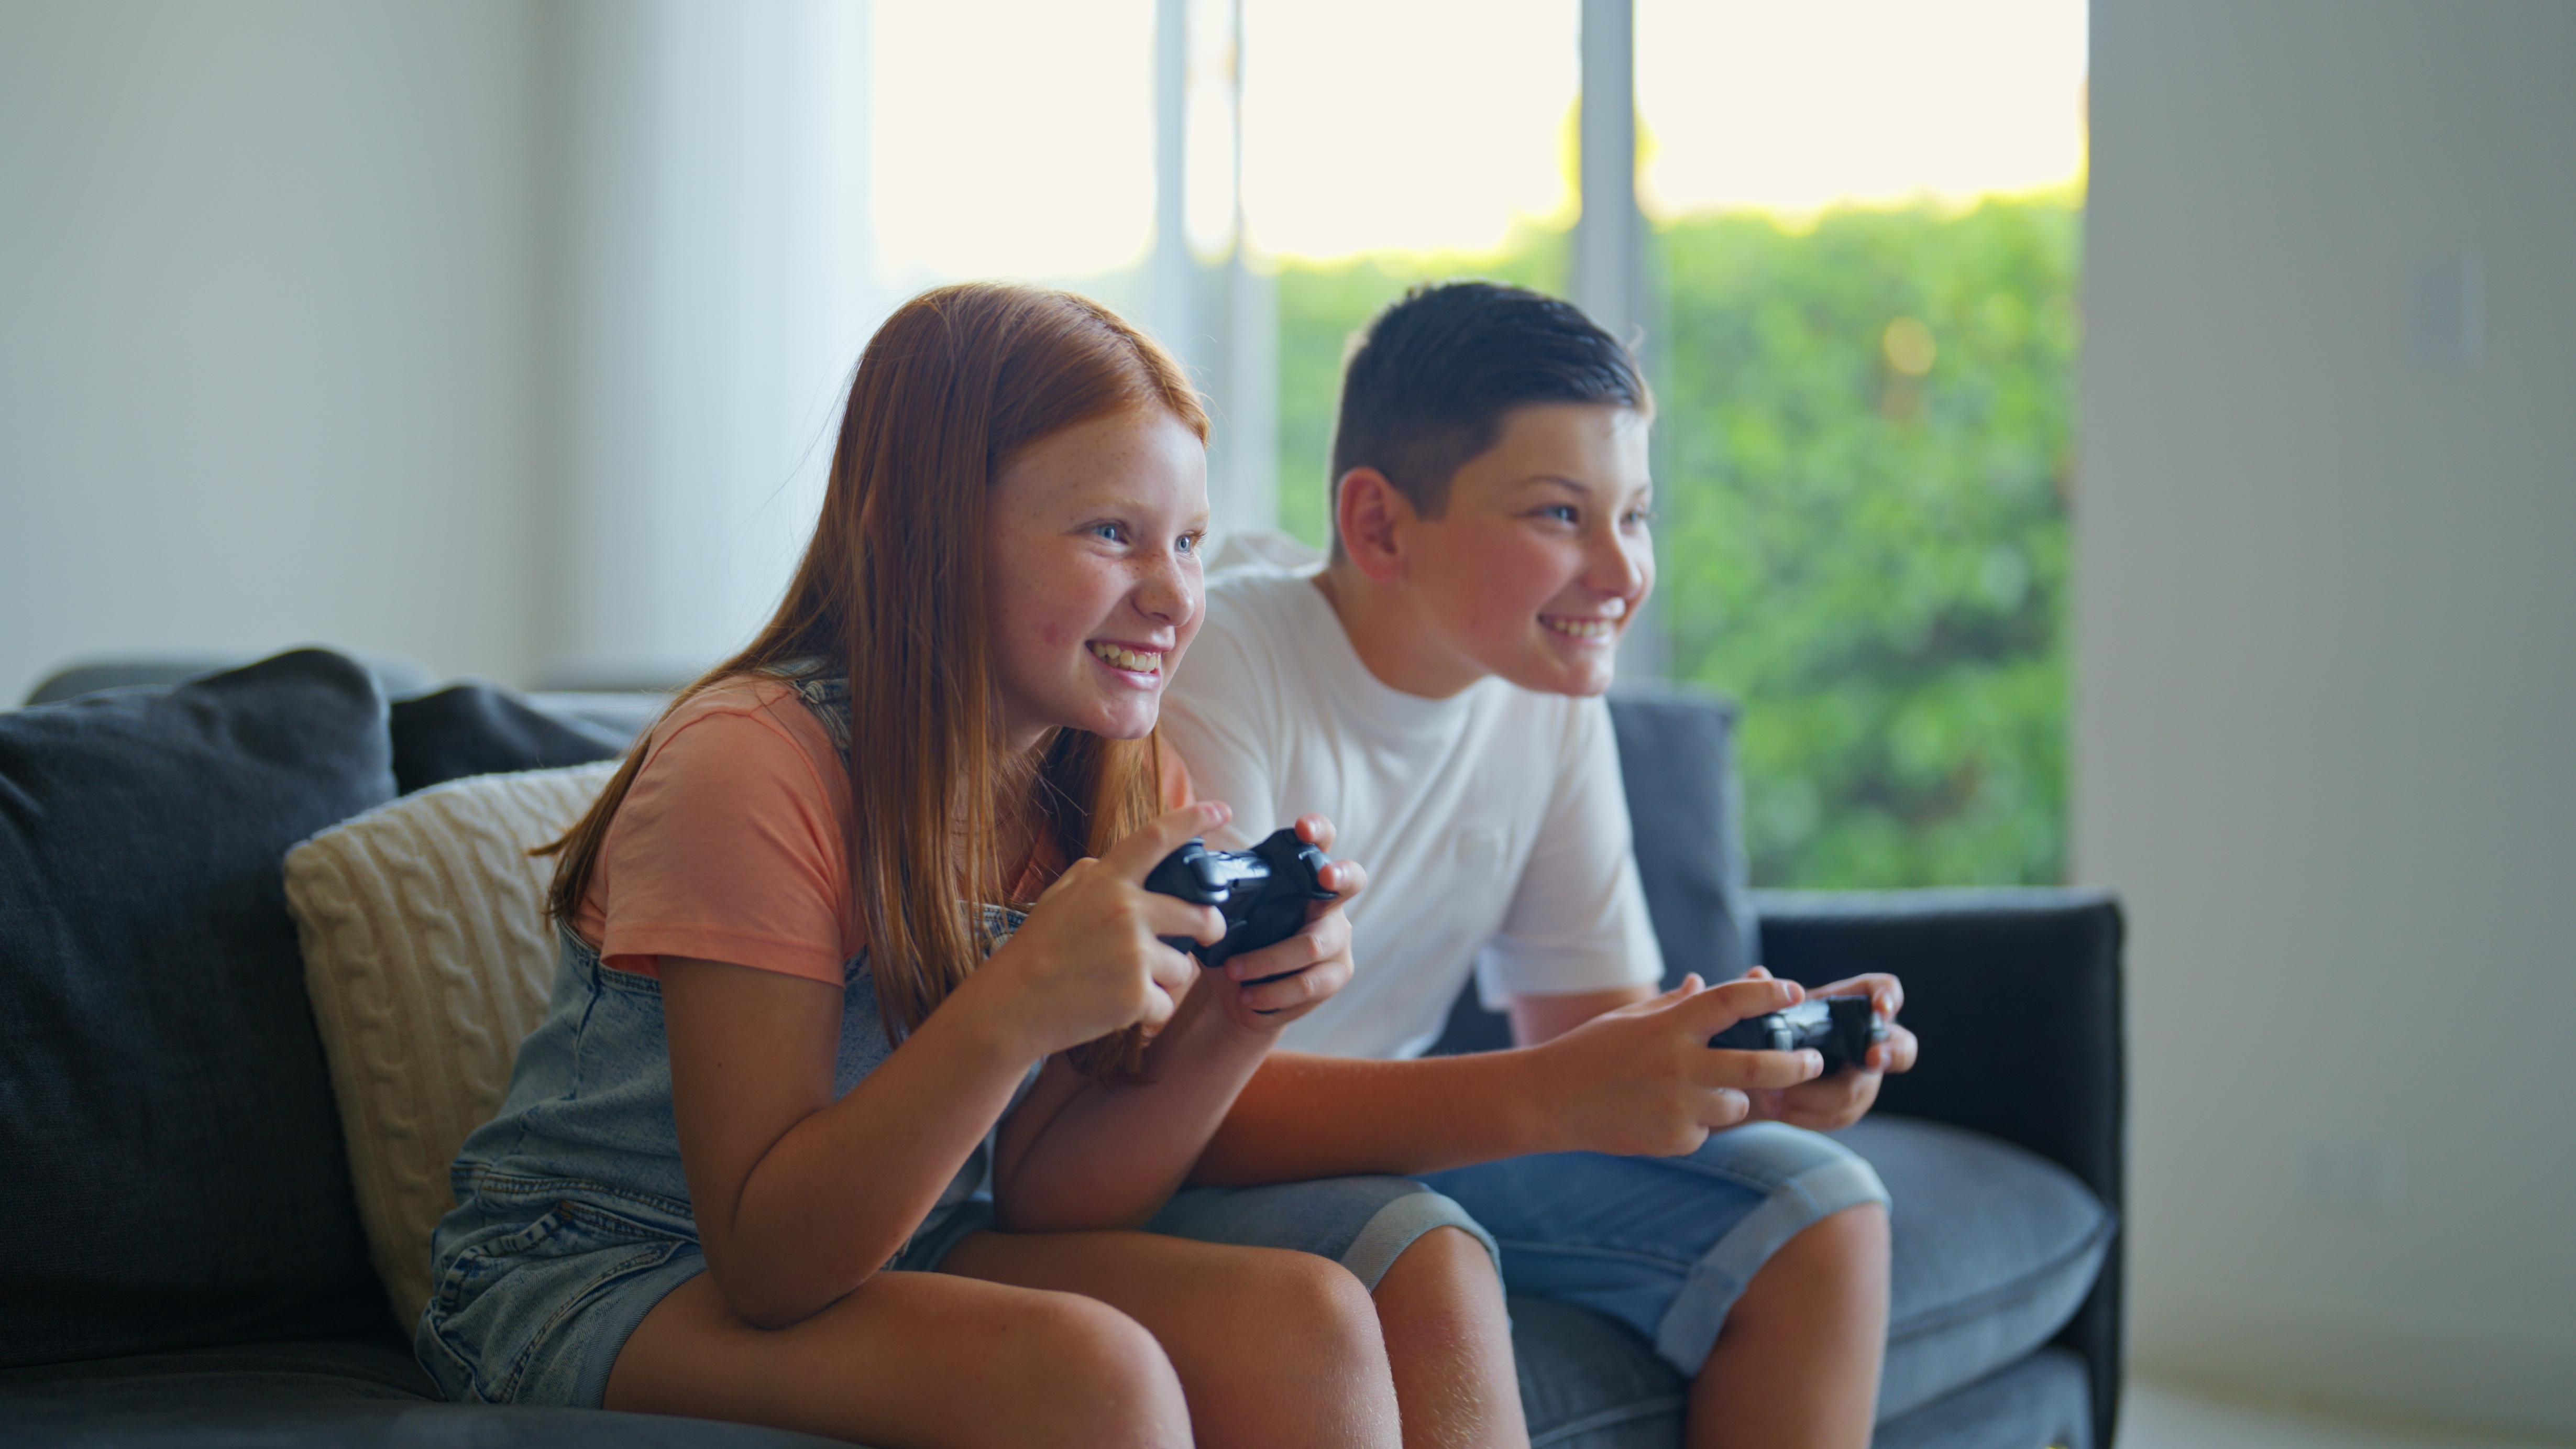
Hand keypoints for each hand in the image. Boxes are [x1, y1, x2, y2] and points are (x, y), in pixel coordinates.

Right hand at [965, 802, 1228, 1060]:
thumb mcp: (1059, 895)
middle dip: (1212, 927)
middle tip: (1208, 934)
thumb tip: (1130, 861)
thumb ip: (1097, 873)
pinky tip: (1119, 1008)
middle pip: (1201, 914)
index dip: (1194, 820)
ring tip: (1127, 982)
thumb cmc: (1036, 950)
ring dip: (1165, 979)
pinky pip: (1167, 1004)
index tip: (1222, 810)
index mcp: (1106, 880)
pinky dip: (1149, 1012)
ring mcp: (1133, 954)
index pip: (1158, 838)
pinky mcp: (1136, 995)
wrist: (1011, 1005)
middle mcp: (1126, 910)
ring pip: (1184, 967)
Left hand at [1200, 813, 1365, 1031]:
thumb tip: (1191, 878)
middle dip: (1339, 874)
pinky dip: (1272, 992)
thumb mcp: (1229, 914)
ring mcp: (1337, 939)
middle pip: (1351, 880)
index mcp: (1302, 877)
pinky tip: (1249, 997)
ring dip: (1267, 961)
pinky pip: (1308, 983)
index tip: (1303, 828)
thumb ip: (1223, 894)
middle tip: (1324, 875)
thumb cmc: (1236, 942)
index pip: (1320, 842)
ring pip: (1312, 945)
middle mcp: (1329, 903)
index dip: (1318, 830)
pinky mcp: (1336, 974)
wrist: (1240, 995)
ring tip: (1233, 971)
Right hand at [1528, 973, 1826, 1156]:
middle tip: (1814, 1060)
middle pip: (1757, 1066)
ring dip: (1734, 1097)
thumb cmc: (1590, 1051)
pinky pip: (1706, 1130)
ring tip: (1706, 1090)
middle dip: (1795, 1063)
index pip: (1730, 1002)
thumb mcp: (1630, 1018)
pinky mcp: (1674, 1139)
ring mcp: (1677, 1106)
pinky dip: (1697, 1122)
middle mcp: (1678, 1065)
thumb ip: (1674, 1004)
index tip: (1795, 992)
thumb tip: (1705, 983)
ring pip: (1736, 1105)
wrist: (1550, 1100)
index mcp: (1669, 1026)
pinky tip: (1663, 1113)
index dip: (1767, 995)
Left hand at [1740, 967, 1919, 1130]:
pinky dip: (1807, 1115)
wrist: (1764, 1069)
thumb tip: (1758, 975)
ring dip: (1815, 1096)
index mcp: (1851, 1004)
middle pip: (1900, 1048)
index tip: (1881, 1008)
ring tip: (1774, 1093)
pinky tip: (1780, 1109)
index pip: (1884, 990)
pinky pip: (1840, 1116)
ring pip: (1857, 1092)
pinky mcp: (1852, 1104)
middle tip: (1871, 1058)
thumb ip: (1761, 991)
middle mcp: (1868, 1039)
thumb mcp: (1765, 1008)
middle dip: (1890, 1054)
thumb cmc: (1776, 1027)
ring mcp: (1864, 1075)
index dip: (1889, 997)